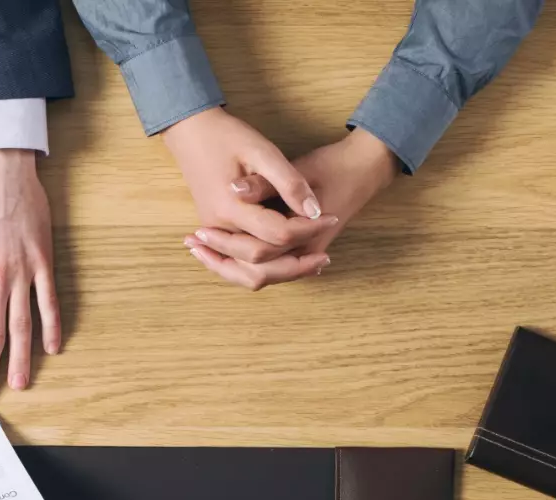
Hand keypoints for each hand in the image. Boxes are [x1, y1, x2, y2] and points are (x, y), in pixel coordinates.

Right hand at [162, 107, 338, 289]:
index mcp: (231, 208)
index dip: (309, 229)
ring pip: (246, 272)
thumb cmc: (226, 136)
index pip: (278, 234)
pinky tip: (284, 266)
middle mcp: (219, 228)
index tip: (331, 217)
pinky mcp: (214, 231)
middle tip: (325, 258)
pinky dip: (261, 269)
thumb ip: (288, 182)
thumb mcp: (262, 150)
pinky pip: (238, 263)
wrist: (190, 133)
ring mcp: (214, 232)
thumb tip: (314, 211)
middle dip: (297, 264)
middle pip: (261, 264)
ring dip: (279, 274)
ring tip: (309, 267)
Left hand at [192, 128, 399, 285]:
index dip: (224, 245)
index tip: (198, 233)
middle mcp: (305, 254)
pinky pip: (266, 266)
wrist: (363, 168)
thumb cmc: (333, 167)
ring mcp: (303, 255)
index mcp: (307, 239)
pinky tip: (217, 246)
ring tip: (197, 248)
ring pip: (259, 276)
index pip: (257, 254)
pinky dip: (240, 260)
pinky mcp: (300, 250)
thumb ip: (267, 182)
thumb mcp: (299, 168)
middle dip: (220, 262)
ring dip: (228, 266)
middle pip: (255, 275)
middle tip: (192, 244)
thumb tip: (234, 189)